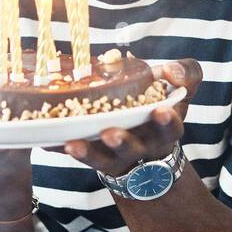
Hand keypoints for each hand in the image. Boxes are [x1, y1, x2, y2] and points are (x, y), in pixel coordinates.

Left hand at [61, 58, 203, 178]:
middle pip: (132, 149)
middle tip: (110, 134)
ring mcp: (116, 156)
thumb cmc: (161, 106)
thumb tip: (170, 71)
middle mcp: (141, 147)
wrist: (147, 147)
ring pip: (102, 159)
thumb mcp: (181, 90)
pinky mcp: (94, 158)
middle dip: (122, 142)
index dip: (167, 121)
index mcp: (165, 130)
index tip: (161, 111)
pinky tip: (45, 141)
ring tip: (73, 143)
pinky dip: (60, 149)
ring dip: (89, 153)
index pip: (170, 127)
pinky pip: (76, 156)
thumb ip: (186, 74)